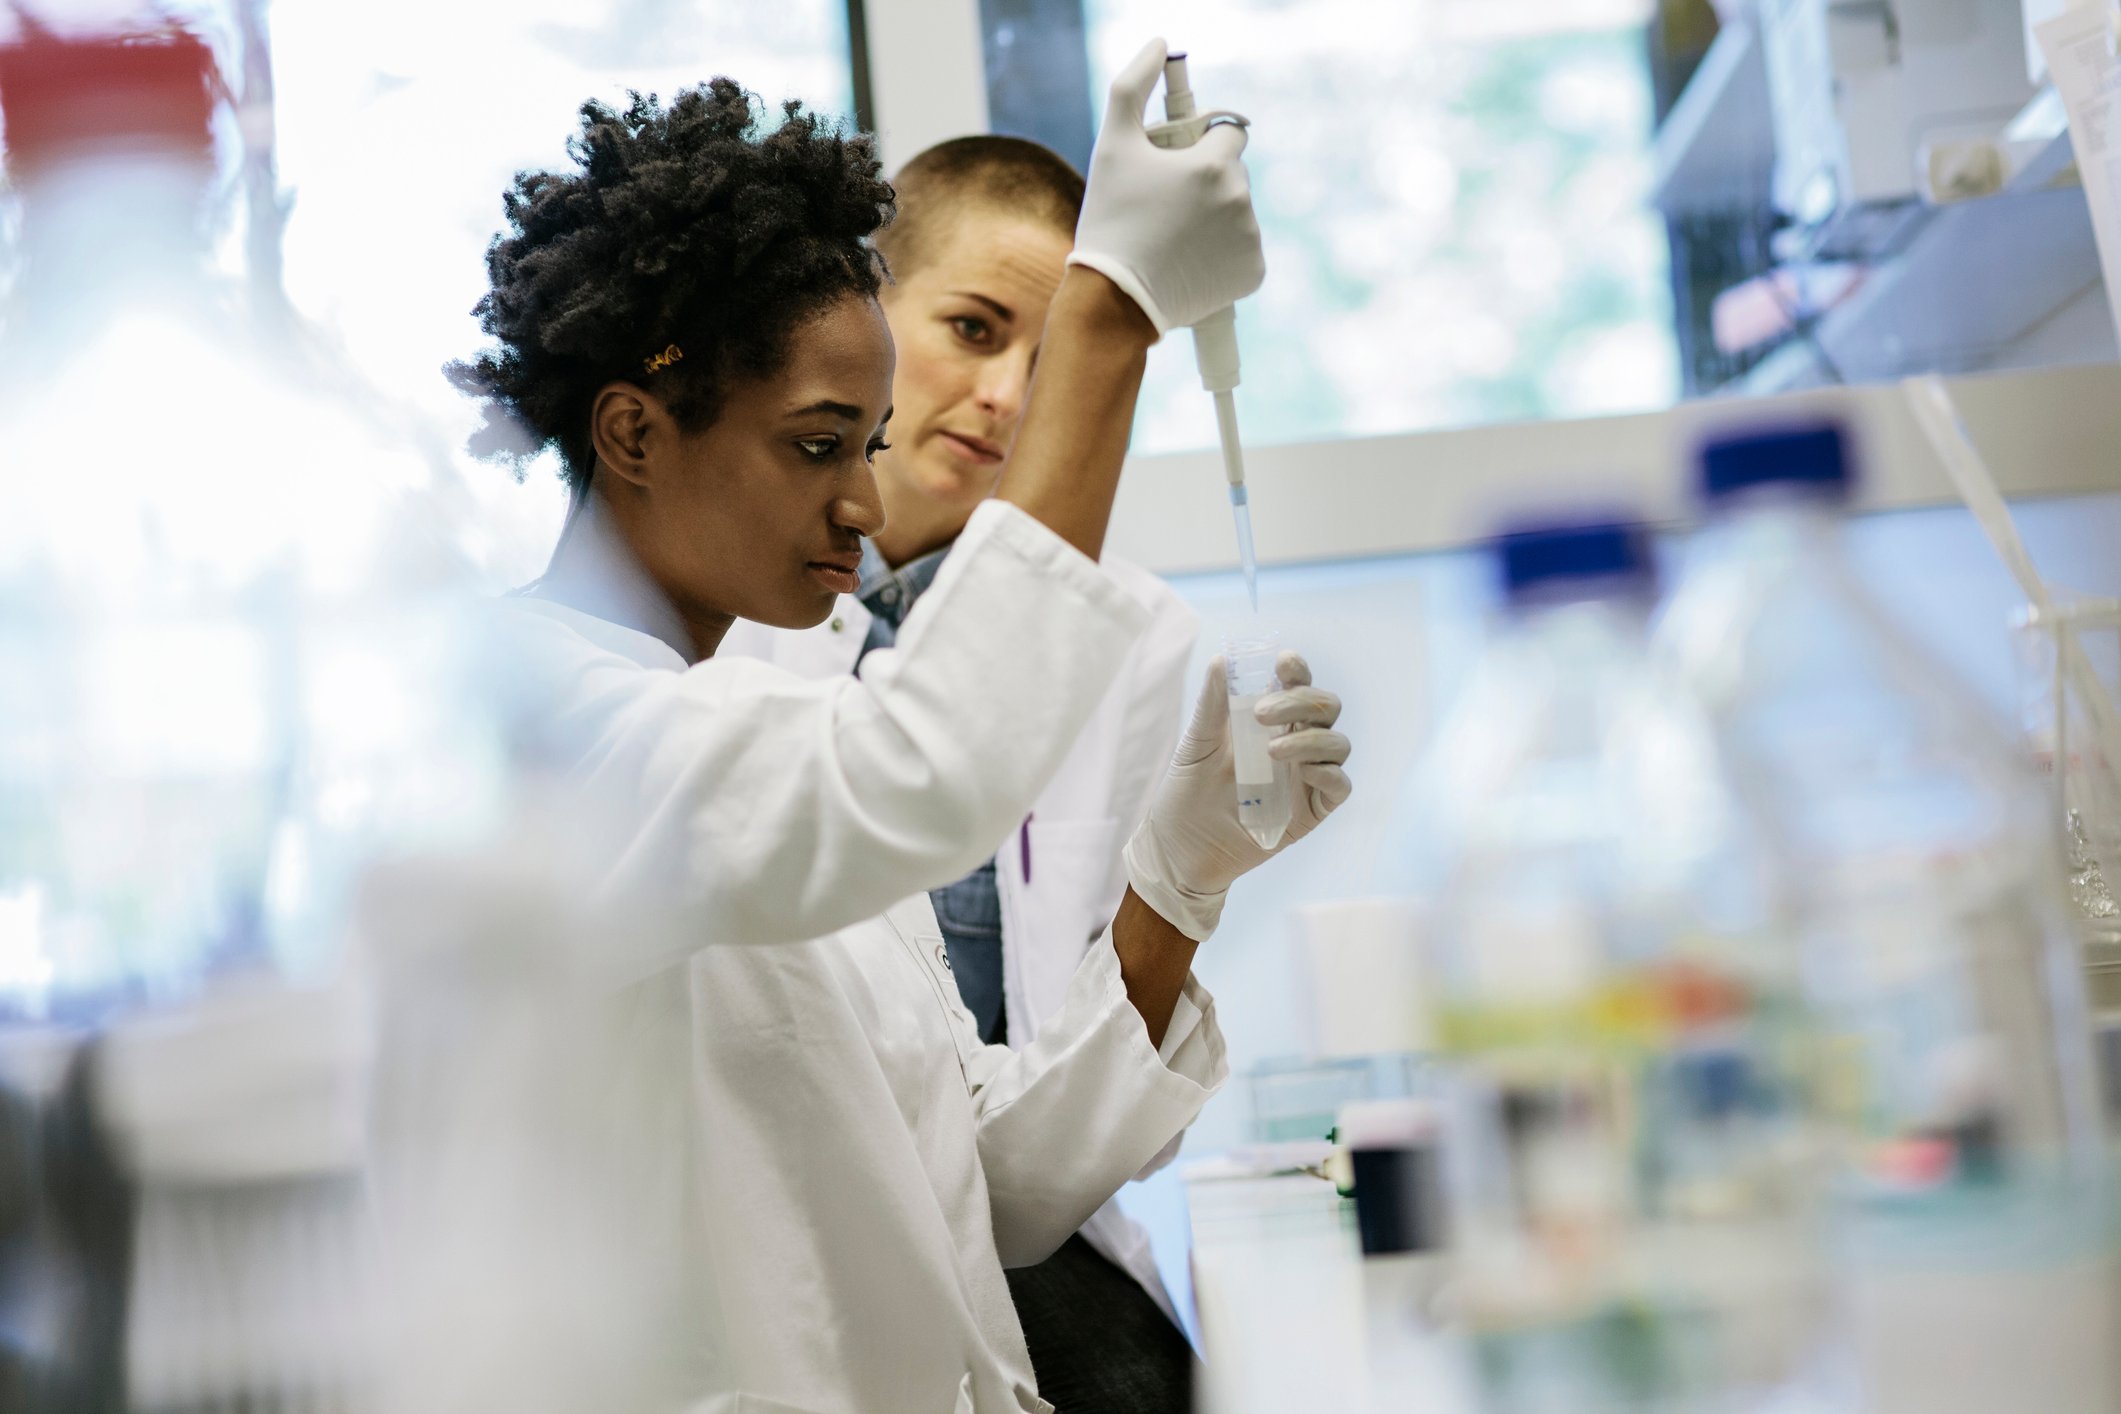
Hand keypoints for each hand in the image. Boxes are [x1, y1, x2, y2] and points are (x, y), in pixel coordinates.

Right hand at [1066, 37, 1266, 335]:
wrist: (1114, 299)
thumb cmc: (1110, 219)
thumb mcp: (1112, 146)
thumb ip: (1133, 85)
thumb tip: (1158, 45)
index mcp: (1215, 164)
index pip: (1230, 133)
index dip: (1202, 147)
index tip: (1179, 166)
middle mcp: (1240, 199)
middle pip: (1232, 174)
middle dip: (1206, 184)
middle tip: (1166, 208)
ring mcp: (1249, 239)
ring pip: (1238, 212)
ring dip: (1215, 218)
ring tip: (1175, 238)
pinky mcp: (1253, 272)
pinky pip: (1244, 251)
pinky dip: (1223, 255)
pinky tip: (1192, 262)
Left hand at [1123, 652, 1350, 939]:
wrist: (1179, 849)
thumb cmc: (1187, 793)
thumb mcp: (1196, 744)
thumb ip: (1212, 705)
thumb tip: (1222, 659)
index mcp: (1270, 721)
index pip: (1298, 684)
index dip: (1298, 669)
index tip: (1283, 663)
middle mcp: (1295, 742)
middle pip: (1325, 707)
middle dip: (1302, 701)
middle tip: (1262, 713)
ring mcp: (1307, 776)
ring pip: (1337, 743)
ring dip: (1310, 739)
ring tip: (1271, 751)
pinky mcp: (1313, 810)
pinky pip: (1339, 785)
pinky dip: (1328, 772)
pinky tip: (1302, 772)